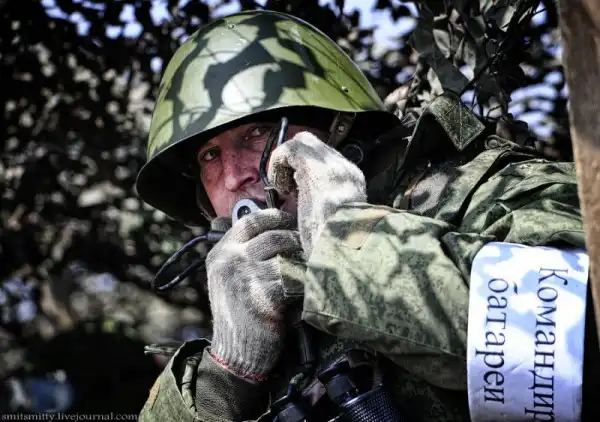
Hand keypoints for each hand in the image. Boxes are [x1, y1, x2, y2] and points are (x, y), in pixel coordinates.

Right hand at [205, 209, 302, 380]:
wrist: (236, 353)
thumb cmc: (241, 313)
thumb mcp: (232, 278)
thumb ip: (246, 252)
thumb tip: (279, 225)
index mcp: (221, 253)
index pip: (250, 221)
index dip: (275, 217)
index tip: (291, 221)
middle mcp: (229, 261)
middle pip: (274, 236)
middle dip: (296, 240)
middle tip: (308, 248)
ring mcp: (245, 278)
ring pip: (287, 258)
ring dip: (303, 263)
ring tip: (310, 269)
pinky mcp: (264, 296)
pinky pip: (295, 280)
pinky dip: (305, 284)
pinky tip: (308, 289)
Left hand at [268, 131, 366, 256]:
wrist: (345, 251)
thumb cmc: (335, 252)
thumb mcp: (333, 230)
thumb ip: (323, 213)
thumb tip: (307, 212)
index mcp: (353, 188)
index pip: (328, 165)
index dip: (306, 174)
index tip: (296, 195)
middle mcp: (346, 172)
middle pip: (315, 150)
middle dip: (295, 165)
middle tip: (288, 191)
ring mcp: (332, 166)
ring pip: (303, 143)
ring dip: (286, 163)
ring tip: (283, 189)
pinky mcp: (315, 166)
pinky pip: (290, 149)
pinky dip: (278, 164)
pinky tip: (280, 187)